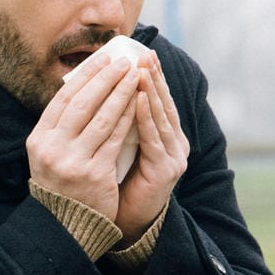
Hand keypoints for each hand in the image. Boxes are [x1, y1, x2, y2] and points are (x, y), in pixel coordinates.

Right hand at [26, 48, 142, 219]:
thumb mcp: (50, 154)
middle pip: (82, 104)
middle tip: (124, 62)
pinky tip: (139, 103)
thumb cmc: (62, 184)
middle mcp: (52, 149)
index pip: (63, 99)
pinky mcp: (95, 174)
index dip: (85, 77)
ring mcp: (73, 162)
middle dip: (106, 79)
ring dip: (121, 93)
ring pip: (101, 118)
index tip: (103, 59)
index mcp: (39, 140)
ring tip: (136, 76)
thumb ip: (62, 126)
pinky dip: (128, 118)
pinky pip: (115, 139)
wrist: (65, 226)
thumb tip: (84, 86)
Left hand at [114, 55, 188, 242]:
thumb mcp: (119, 145)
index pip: (156, 99)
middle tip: (144, 53)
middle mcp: (174, 143)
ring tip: (141, 68)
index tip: (139, 53)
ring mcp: (173, 156)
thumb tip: (99, 90)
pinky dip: (146, 116)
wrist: (128, 222)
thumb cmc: (120, 182)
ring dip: (151, 90)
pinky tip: (140, 98)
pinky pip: (154, 138)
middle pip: (162, 103)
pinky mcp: (166, 170)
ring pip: (160, 116)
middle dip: (152, 77)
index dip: (149, 76)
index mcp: (164, 136)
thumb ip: (119, 122)